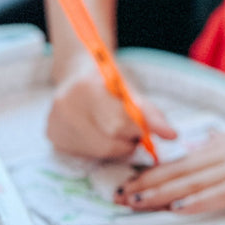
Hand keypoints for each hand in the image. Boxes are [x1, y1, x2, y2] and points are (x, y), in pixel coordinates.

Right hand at [46, 61, 176, 159]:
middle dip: (125, 140)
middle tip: (128, 129)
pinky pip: (83, 152)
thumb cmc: (110, 81)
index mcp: (87, 87)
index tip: (141, 128)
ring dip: (113, 146)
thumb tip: (172, 136)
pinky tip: (94, 131)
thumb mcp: (131, 91)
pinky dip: (96, 147)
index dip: (136, 131)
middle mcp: (65, 105)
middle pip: (108, 141)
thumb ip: (152, 114)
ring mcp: (55, 121)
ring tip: (110, 129)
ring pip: (97, 151)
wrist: (77, 72)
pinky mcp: (51, 135)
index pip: (119, 123)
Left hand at [117, 94, 224, 213]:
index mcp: (221, 147)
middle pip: (176, 173)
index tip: (128, 181)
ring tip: (135, 204)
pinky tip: (177, 209)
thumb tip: (206, 145)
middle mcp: (222, 157)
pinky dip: (196, 202)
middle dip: (144, 185)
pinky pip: (219, 196)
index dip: (151, 173)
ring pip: (190, 185)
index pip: (179, 163)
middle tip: (117, 196)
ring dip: (160, 195)